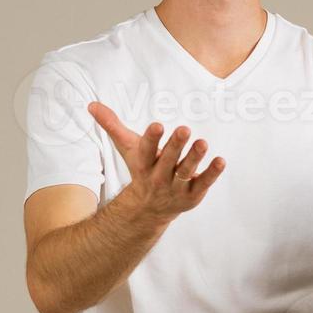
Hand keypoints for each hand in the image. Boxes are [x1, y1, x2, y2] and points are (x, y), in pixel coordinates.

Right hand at [87, 102, 224, 220]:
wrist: (149, 208)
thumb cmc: (142, 169)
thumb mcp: (127, 148)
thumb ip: (112, 125)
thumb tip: (91, 104)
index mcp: (143, 164)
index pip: (146, 150)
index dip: (152, 139)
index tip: (157, 125)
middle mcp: (158, 177)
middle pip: (167, 161)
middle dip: (175, 146)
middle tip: (184, 128)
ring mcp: (176, 188)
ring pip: (186, 172)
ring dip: (195, 158)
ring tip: (203, 142)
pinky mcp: (192, 195)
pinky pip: (203, 183)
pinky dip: (212, 173)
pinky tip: (221, 161)